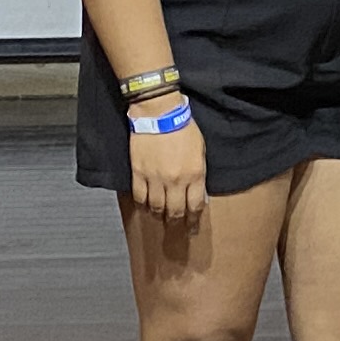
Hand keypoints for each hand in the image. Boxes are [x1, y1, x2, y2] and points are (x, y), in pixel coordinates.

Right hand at [128, 96, 208, 223]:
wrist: (158, 113)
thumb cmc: (183, 127)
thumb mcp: (200, 151)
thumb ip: (198, 173)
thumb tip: (196, 191)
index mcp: (194, 175)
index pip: (195, 206)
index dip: (193, 220)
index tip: (193, 227)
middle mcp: (175, 181)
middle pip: (175, 211)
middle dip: (177, 222)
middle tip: (176, 226)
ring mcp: (155, 179)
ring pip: (157, 207)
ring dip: (160, 215)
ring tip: (161, 217)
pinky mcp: (139, 173)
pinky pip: (140, 197)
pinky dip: (143, 205)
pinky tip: (146, 206)